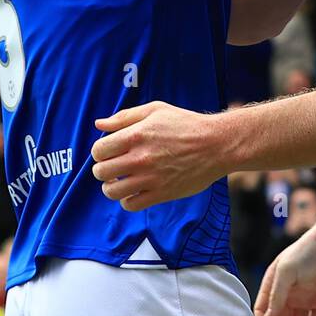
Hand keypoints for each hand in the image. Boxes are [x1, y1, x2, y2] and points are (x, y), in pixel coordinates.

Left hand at [91, 102, 224, 211]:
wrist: (216, 144)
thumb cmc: (186, 124)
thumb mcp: (156, 110)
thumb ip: (124, 117)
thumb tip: (99, 123)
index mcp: (136, 135)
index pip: (98, 150)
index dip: (100, 152)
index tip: (109, 152)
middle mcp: (140, 158)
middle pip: (101, 172)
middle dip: (103, 169)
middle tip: (114, 166)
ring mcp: (150, 178)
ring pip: (112, 191)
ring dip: (111, 187)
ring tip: (120, 181)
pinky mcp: (161, 194)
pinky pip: (131, 205)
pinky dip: (127, 200)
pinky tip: (134, 191)